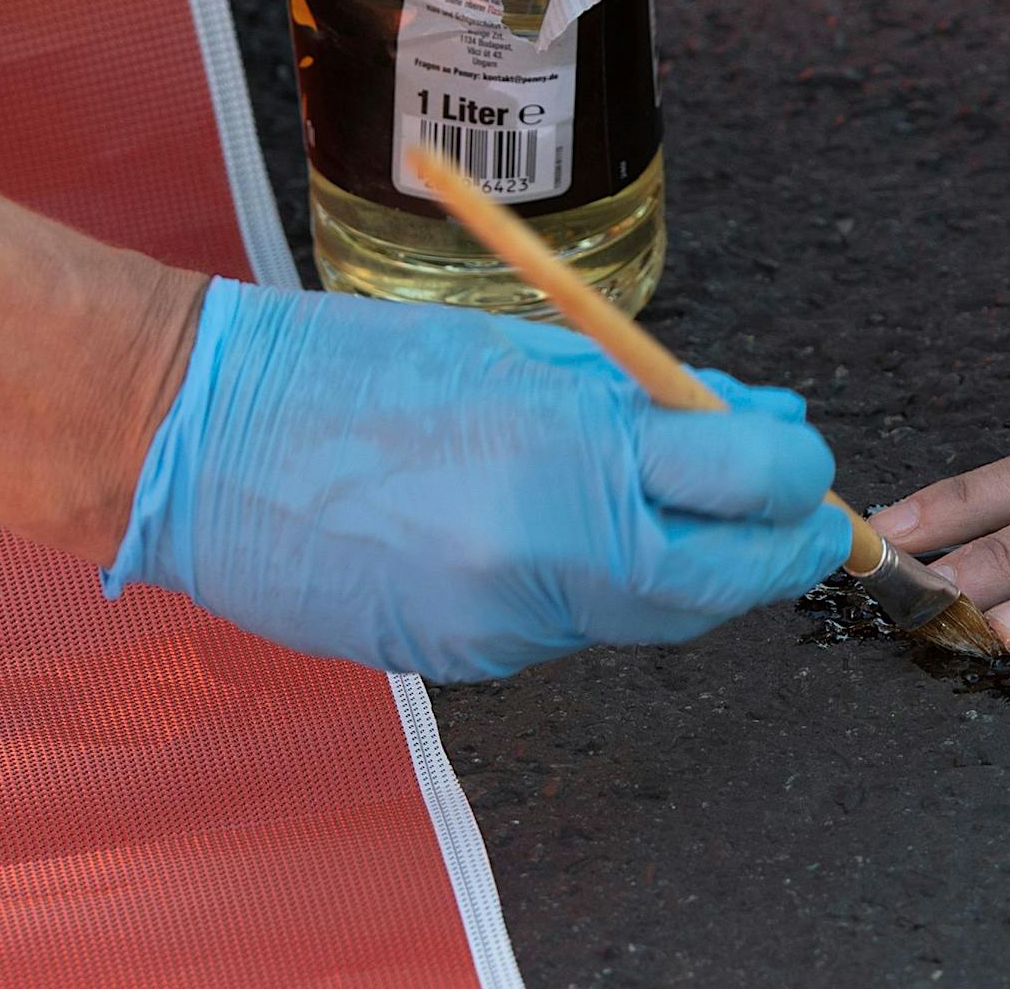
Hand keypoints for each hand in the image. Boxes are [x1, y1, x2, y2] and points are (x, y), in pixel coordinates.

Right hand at [103, 279, 850, 679]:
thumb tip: (753, 422)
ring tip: (692, 502)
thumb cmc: (354, 365)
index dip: (797, 480)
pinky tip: (584, 532)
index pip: (744, 488)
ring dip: (694, 565)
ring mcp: (501, 625)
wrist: (203, 437)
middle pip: (719, 584)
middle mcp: (544, 561)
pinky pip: (575, 627)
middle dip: (772, 548)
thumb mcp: (525, 349)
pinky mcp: (465, 660)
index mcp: (566, 457)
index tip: (806, 461)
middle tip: (794, 510)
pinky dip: (608, 585)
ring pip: (652, 615)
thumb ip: (648, 397)